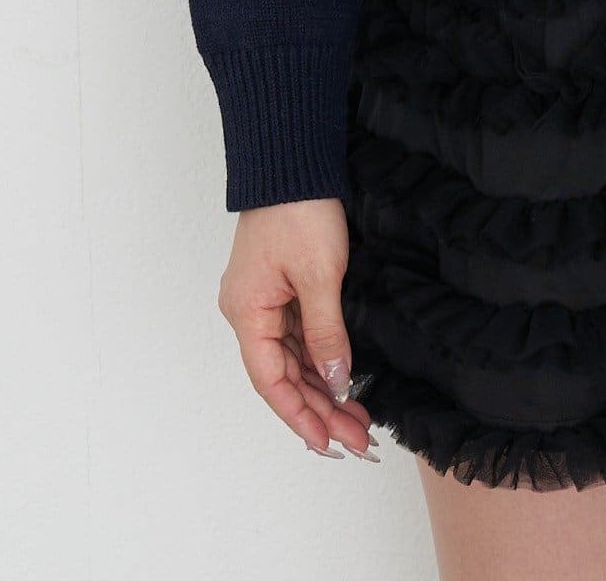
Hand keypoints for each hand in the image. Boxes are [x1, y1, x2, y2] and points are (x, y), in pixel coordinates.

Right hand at [217, 197, 378, 460]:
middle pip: (284, 375)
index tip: (328, 444)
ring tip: (357, 419)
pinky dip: (321, 359)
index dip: (301, 416)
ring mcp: (264, 300)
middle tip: (357, 438)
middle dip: (320, 408)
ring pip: (293, 359)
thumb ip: (327, 333)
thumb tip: (337, 381)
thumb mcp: (320, 275)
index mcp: (247, 313)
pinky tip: (344, 379)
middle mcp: (249, 312)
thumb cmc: (299, 210)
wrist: (294, 161)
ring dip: (324, 388)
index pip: (272, 381)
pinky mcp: (281, 287)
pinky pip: (299, 336)